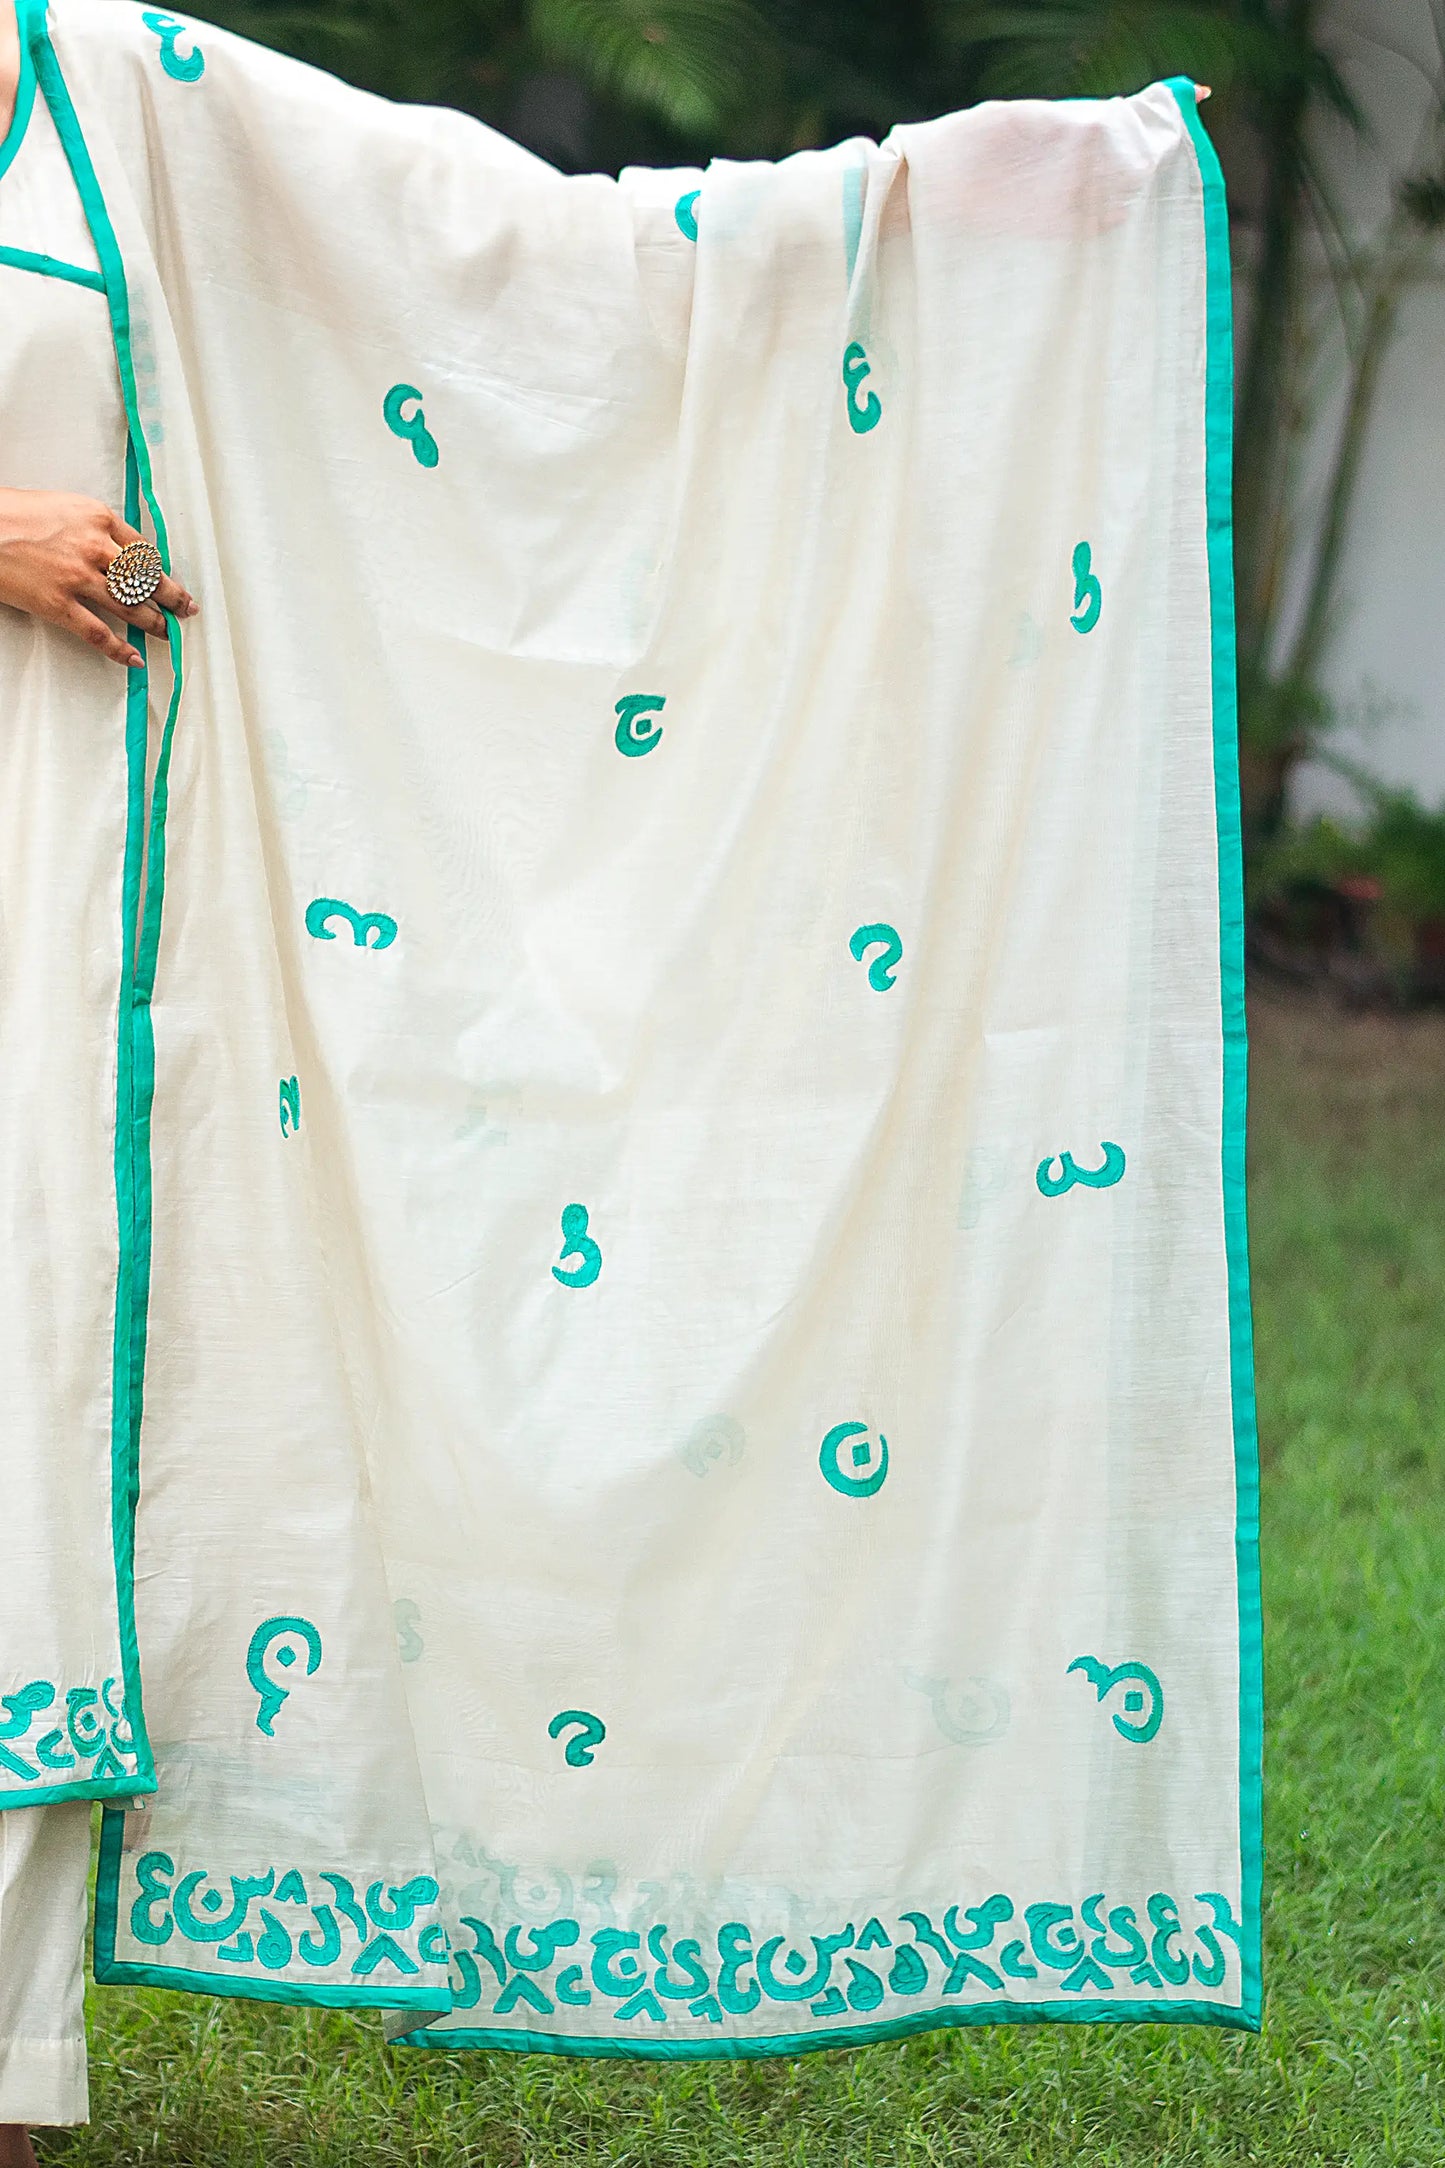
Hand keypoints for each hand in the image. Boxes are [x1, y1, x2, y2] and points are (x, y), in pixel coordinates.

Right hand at [0, 488, 197, 667]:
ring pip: (130, 608)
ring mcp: (78, 578)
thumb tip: (116, 552)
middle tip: (185, 610)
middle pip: (146, 581)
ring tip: (166, 633)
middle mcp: (95, 548)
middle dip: (171, 599)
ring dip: (153, 624)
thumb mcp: (65, 506)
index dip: (164, 572)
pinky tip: (133, 658)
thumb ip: (93, 528)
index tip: (174, 584)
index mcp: (99, 518)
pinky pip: (99, 633)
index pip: (145, 551)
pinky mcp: (59, 604)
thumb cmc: (14, 513)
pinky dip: (120, 649)